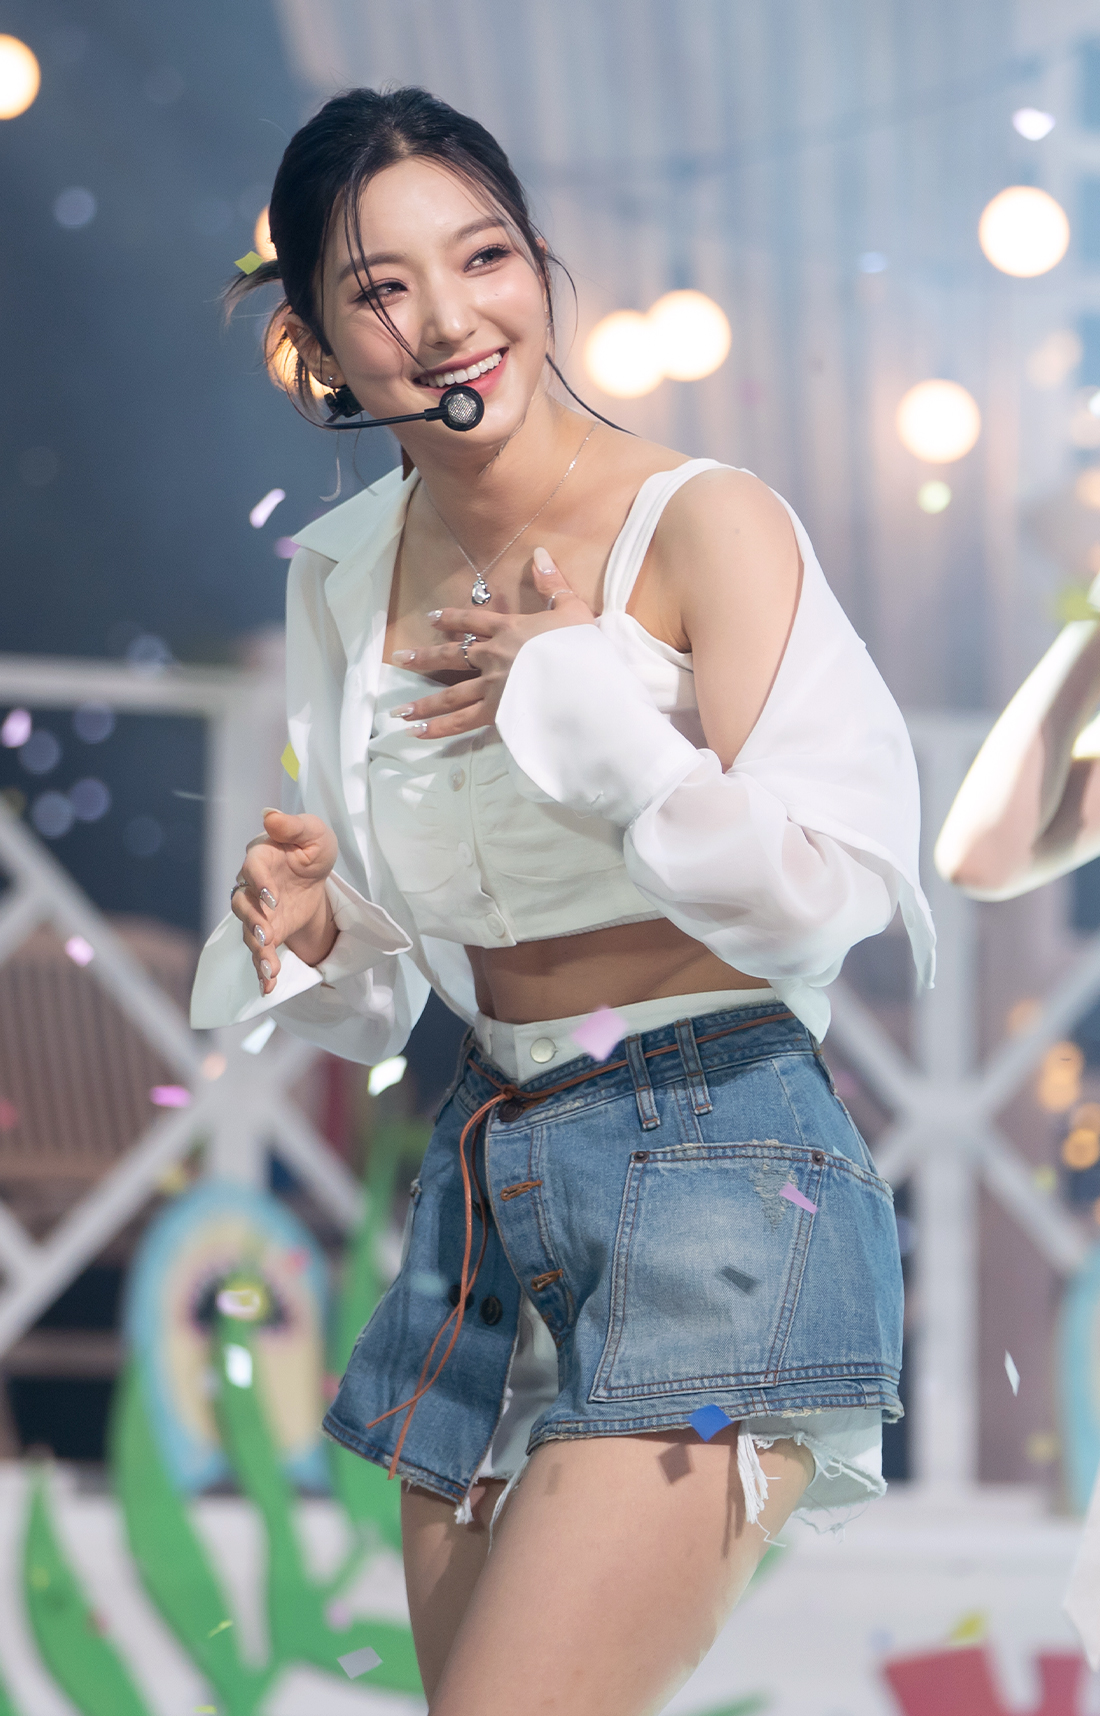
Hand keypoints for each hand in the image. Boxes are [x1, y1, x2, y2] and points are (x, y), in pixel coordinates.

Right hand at [230, 810, 338, 994]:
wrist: (317, 876)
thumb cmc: (311, 849)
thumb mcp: (314, 833)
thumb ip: (293, 826)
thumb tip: (270, 815)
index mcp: (261, 857)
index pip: (252, 867)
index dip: (259, 882)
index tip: (272, 897)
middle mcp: (252, 887)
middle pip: (242, 903)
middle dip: (252, 921)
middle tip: (265, 935)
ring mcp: (258, 913)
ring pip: (248, 932)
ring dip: (256, 949)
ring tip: (270, 966)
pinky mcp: (268, 933)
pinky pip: (259, 953)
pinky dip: (262, 970)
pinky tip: (269, 987)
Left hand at [389, 547, 595, 737]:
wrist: (583, 678)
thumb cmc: (581, 645)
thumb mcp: (572, 607)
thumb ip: (553, 583)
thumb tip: (539, 554)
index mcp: (510, 630)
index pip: (473, 621)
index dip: (451, 619)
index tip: (432, 619)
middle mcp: (494, 656)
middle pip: (452, 656)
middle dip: (424, 658)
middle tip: (400, 659)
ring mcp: (492, 685)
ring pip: (450, 694)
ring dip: (423, 702)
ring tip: (399, 711)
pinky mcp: (497, 712)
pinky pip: (462, 721)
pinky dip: (439, 727)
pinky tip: (418, 732)